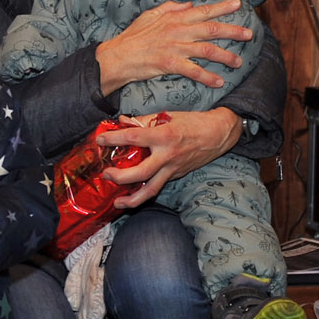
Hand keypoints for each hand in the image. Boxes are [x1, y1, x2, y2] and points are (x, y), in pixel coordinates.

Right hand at [95, 0, 250, 96]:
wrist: (117, 56)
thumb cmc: (132, 37)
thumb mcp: (150, 15)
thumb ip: (170, 8)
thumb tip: (188, 4)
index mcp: (174, 17)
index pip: (203, 10)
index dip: (222, 7)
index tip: (238, 5)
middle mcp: (178, 30)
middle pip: (212, 29)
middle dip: (233, 31)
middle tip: (249, 34)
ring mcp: (174, 46)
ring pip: (207, 50)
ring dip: (225, 56)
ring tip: (238, 62)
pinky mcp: (169, 63)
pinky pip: (194, 70)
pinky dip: (208, 76)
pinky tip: (218, 81)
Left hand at [97, 108, 242, 207]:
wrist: (218, 133)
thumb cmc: (193, 122)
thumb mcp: (167, 116)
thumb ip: (143, 120)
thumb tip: (121, 121)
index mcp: (164, 136)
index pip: (134, 137)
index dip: (114, 139)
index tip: (100, 140)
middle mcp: (168, 155)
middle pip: (140, 173)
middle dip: (120, 177)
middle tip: (106, 174)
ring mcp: (173, 169)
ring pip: (151, 189)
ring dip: (133, 199)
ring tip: (117, 203)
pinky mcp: (177, 175)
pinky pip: (159, 186)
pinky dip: (145, 192)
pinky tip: (132, 195)